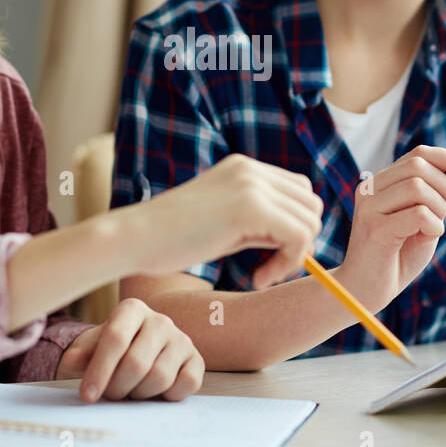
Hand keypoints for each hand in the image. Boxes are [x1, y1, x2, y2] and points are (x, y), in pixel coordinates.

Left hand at [54, 298, 203, 401]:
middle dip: (117, 387)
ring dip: (139, 394)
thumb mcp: (92, 347)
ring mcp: (182, 339)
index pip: (115, 339)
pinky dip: (168, 396)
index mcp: (132, 309)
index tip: (87, 395)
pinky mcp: (196, 359)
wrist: (138, 349)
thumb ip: (82, 354)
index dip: (99, 370)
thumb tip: (71, 360)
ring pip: (159, 377)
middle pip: (136, 363)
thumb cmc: (112, 349)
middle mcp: (160, 320)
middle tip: (110, 394)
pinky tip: (155, 392)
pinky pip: (187, 384)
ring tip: (130, 390)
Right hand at [133, 154, 322, 288]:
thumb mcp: (221, 220)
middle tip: (268, 269)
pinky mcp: (251, 208)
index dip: (294, 228)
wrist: (134, 238)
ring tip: (260, 275)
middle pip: (311, 205)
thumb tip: (299, 237)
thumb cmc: (169, 239)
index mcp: (243, 168)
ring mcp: (252, 185)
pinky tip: (257, 279)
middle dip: (300, 242)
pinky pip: (298, 238)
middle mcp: (251, 170)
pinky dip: (287, 264)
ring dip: (293, 256)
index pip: (299, 192)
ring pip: (310, 222)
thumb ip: (256, 219)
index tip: (268, 257)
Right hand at [337, 146, 445, 308]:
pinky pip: (419, 214)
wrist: (365, 291)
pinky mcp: (375, 229)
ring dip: (439, 209)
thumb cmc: (394, 258)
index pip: (418, 154)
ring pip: (419, 188)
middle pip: (419, 166)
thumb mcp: (421, 222)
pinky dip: (433, 226)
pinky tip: (424, 240)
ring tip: (432, 229)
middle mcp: (370, 189)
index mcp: (380, 183)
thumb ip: (434, 196)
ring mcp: (370, 208)